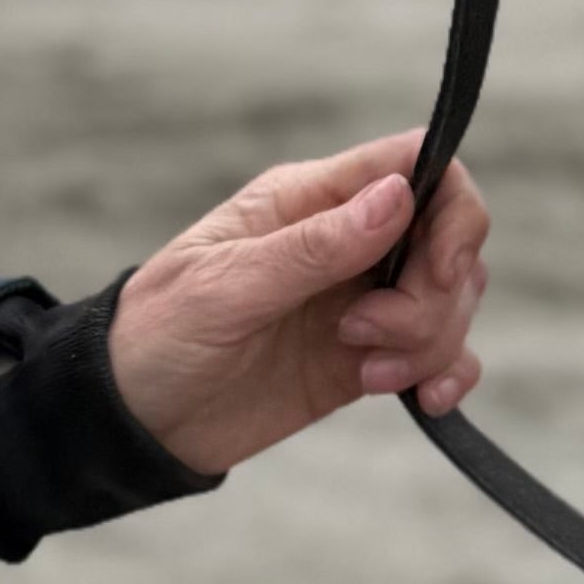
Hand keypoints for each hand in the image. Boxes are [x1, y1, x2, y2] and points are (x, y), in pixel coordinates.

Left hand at [105, 137, 490, 474]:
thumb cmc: (158, 334)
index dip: (451, 209)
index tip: (438, 269)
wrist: (131, 420)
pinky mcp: (367, 356)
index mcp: (310, 199)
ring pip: (451, 296)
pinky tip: (425, 400)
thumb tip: (398, 196)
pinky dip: (448, 372)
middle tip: (368, 336)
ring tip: (370, 374)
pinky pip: (441, 350)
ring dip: (431, 339)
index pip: (417, 163)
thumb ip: (313, 246)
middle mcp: (346, 241)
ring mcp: (361, 299)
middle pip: (449, 236)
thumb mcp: (225, 288)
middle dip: (435, 294)